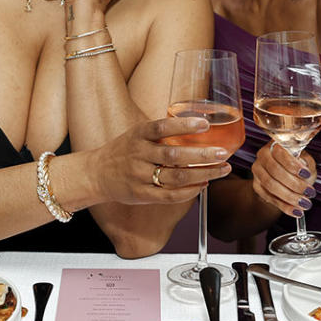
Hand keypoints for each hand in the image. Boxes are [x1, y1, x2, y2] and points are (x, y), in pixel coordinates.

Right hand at [92, 114, 231, 204]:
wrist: (96, 174)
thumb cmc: (123, 151)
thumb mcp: (137, 134)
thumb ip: (160, 132)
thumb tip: (196, 125)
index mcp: (138, 135)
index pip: (162, 128)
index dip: (184, 125)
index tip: (204, 124)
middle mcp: (139, 155)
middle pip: (174, 155)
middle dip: (202, 155)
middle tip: (223, 153)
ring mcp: (140, 176)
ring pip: (176, 176)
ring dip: (203, 173)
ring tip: (222, 169)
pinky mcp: (142, 195)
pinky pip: (170, 196)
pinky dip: (190, 191)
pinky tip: (204, 184)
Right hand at [251, 142, 316, 217]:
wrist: (285, 180)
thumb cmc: (297, 167)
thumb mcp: (306, 161)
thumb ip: (306, 162)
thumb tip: (304, 166)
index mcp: (276, 145)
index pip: (280, 153)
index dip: (293, 164)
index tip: (306, 174)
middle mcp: (263, 155)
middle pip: (275, 170)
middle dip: (294, 183)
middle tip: (309, 192)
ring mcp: (258, 170)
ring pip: (271, 185)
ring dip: (290, 197)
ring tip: (304, 203)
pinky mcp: (256, 186)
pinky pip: (269, 197)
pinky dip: (284, 206)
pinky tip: (296, 210)